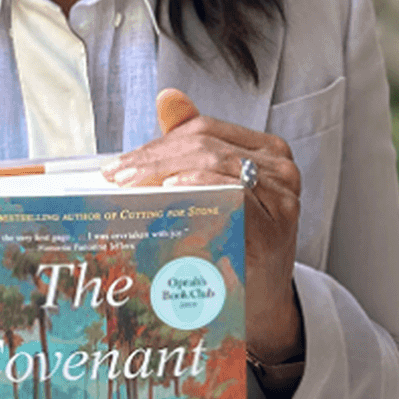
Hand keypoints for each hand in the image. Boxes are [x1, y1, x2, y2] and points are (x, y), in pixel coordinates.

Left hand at [102, 88, 302, 364]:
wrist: (260, 300)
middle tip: (116, 179)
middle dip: (154, 160)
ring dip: (165, 173)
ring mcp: (282, 196)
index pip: (205, 132)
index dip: (158, 144)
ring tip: (131, 188)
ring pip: (214, 166)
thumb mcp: (212, 191)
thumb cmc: (232, 243)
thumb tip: (168, 98)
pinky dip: (198, 189)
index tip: (118, 166)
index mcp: (266, 151)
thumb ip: (191, 146)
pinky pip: (231, 197)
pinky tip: (171, 194)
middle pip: (206, 148)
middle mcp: (281, 168)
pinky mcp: (276, 226)